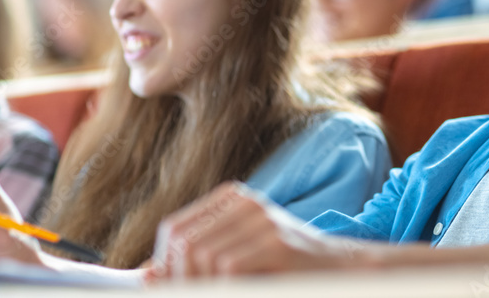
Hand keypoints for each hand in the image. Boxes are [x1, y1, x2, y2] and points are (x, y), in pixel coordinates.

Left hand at [146, 181, 356, 280]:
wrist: (340, 268)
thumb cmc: (285, 269)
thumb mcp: (234, 261)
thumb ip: (194, 264)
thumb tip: (148, 274)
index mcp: (231, 199)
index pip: (174, 229)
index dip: (166, 265)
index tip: (179, 287)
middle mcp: (245, 202)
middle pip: (183, 243)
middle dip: (181, 279)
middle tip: (196, 293)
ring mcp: (263, 219)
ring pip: (202, 257)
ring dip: (203, 286)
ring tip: (224, 290)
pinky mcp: (277, 243)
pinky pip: (228, 268)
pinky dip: (225, 288)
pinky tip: (245, 288)